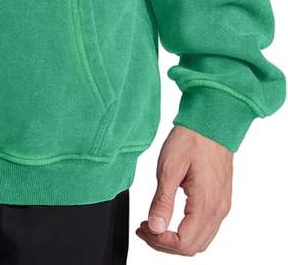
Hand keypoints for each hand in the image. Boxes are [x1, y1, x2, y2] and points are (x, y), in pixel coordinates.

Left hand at [136, 124, 232, 254]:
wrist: (212, 120)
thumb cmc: (191, 138)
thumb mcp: (169, 167)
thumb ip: (162, 201)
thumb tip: (155, 227)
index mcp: (206, 204)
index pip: (184, 243)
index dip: (160, 241)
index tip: (144, 228)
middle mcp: (218, 210)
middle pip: (193, 247)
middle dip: (165, 243)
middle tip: (145, 228)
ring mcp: (222, 205)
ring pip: (201, 240)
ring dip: (176, 239)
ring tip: (154, 224)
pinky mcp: (220, 199)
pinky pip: (206, 227)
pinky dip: (187, 230)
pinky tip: (171, 218)